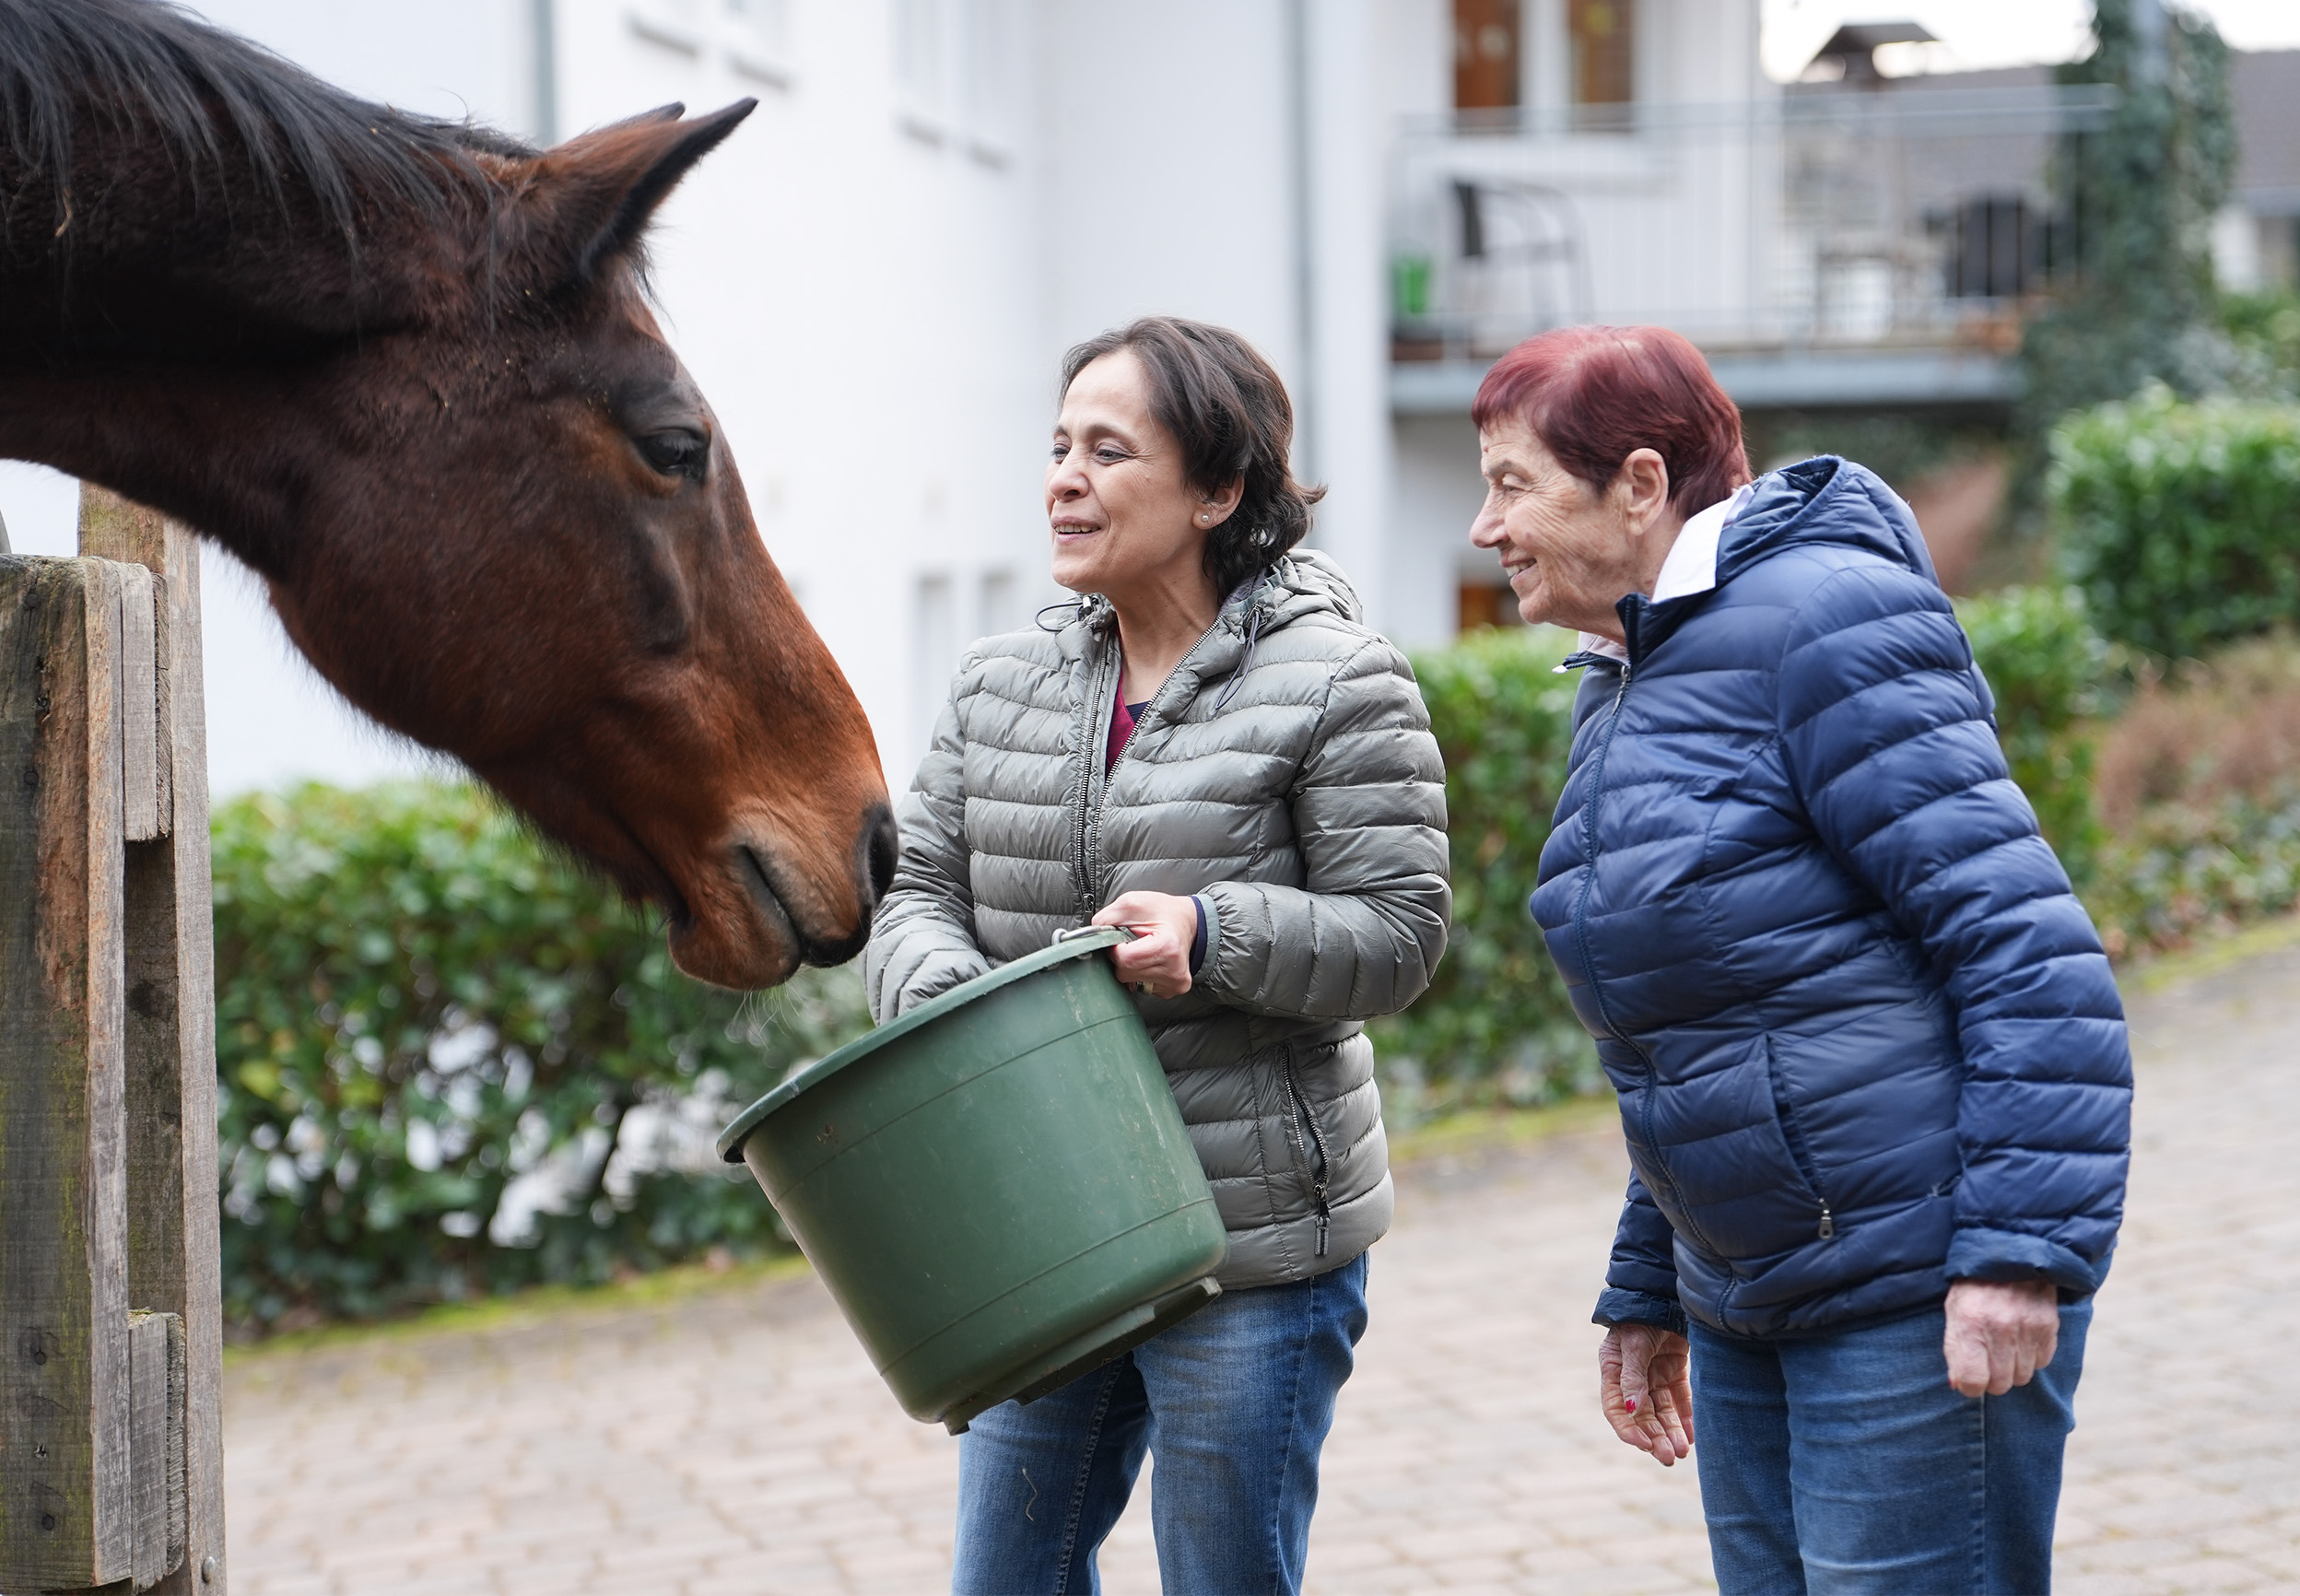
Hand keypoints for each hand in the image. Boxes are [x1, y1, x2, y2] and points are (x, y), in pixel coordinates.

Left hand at [1091, 891, 1198, 999]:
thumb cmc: (1163, 911)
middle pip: (1125, 973)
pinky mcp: (1171, 990)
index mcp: (1167, 947)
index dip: (1115, 949)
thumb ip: (1107, 917)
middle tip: (1132, 943)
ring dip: (1129, 966)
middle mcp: (1174, 970)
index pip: (1125, 960)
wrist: (1187, 921)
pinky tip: (1149, 961)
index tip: (1121, 939)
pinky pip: (1140, 986)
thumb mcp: (1133, 902)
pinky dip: (1138, 973)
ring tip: (1142, 950)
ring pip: (1130, 982)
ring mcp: (1174, 983)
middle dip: (1121, 958)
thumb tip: (1091, 936)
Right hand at [1599, 1324, 1693, 1465]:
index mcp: (1613, 1371)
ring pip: (1663, 1412)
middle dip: (1655, 1437)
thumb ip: (1632, 1376)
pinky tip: (1692, 1437)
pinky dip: (1686, 1419)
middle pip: (1643, 1415)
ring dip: (1671, 1432)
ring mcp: (1655, 1375)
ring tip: (1682, 1452)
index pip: (1616, 1408)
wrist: (1664, 1292)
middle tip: (1669, 1458)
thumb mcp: (1633, 1344)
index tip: (1644, 1445)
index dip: (1628, 1429)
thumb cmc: (1641, 1315)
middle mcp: (1633, 1378)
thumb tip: (1631, 1410)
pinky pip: (1681, 1400)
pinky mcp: (1675, 1371)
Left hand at [1943, 1278, 2058, 1397]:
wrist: (2008, 1252)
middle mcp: (2001, 1329)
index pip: (1973, 1381)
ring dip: (2012, 1369)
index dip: (1970, 1386)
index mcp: (1970, 1324)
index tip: (1969, 1380)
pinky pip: (2041, 1362)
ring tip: (2003, 1346)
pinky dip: (2031, 1357)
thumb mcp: (1953, 1311)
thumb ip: (1955, 1349)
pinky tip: (2021, 1339)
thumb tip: (1960, 1386)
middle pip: (2000, 1384)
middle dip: (1991, 1379)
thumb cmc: (1973, 1285)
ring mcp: (2028, 1328)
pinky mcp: (2049, 1326)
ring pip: (2022, 1377)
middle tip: (1986, 1362)